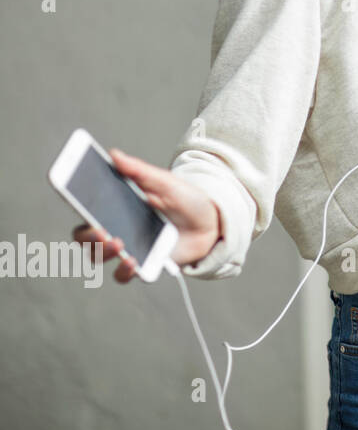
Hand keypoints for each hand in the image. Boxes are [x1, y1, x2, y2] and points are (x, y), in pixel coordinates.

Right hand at [72, 148, 221, 283]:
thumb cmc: (187, 200)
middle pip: (85, 236)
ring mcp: (129, 247)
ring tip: (118, 242)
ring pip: (99, 256)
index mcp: (118, 205)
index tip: (71, 193)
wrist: (214, 222)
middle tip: (100, 229)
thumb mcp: (166, 182)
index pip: (86, 206)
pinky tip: (133, 262)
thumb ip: (140, 171)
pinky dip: (124, 271)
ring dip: (102, 252)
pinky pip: (124, 274)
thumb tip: (114, 155)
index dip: (73, 200)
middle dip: (86, 234)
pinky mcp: (144, 264)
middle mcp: (118, 228)